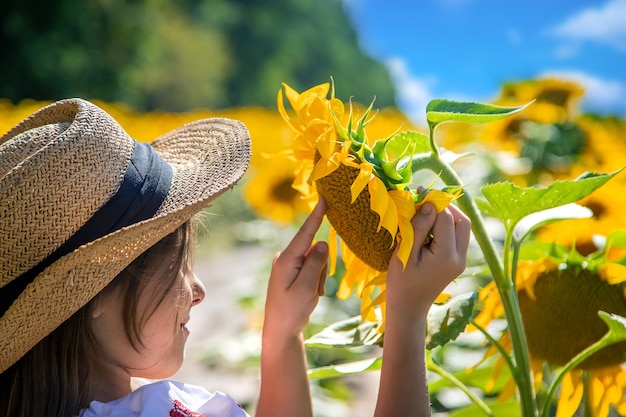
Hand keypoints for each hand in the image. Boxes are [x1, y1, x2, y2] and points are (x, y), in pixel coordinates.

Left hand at [263, 199, 328, 343]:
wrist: (280, 330)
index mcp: (286, 259)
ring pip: (316, 260)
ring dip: (319, 276)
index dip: (316, 215)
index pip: (305, 233)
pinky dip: (315, 280)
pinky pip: (311, 268)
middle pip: (315, 250)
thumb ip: (316, 263)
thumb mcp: (306, 288)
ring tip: (310, 295)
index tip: (324, 197)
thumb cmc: (292, 311)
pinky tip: (308, 295)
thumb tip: (322, 241)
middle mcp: (285, 257)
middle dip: (321, 268)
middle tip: (315, 290)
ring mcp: (288, 264)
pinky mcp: (292, 271)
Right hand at [386, 202, 470, 318]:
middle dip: (445, 207)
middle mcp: (459, 257)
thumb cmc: (401, 282)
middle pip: (462, 221)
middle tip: (425, 201)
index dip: (433, 202)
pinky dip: (446, 227)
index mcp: (446, 255)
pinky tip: (429, 228)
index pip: (446, 218)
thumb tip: (430, 204)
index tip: (417, 192)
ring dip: (447, 216)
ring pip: (462, 228)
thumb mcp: (405, 253)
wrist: (409, 308)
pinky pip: (458, 237)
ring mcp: (461, 261)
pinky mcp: (457, 262)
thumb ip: (419, 228)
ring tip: (425, 213)